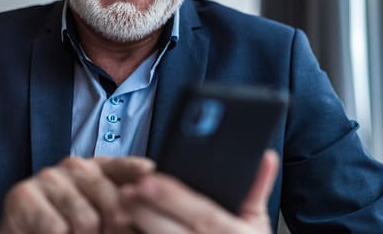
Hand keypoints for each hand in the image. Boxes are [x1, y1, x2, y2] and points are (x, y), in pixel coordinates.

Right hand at [0, 156, 154, 233]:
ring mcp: (47, 178)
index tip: (149, 171)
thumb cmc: (65, 228)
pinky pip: (57, 228)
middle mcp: (72, 167)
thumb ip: (119, 206)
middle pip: (110, 199)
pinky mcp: (22, 196)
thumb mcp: (96, 213)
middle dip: (116, 228)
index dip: (134, 169)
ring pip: (86, 219)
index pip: (118, 166)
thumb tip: (144, 211)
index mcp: (94, 169)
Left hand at [121, 150, 278, 233]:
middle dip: (147, 211)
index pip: (202, 215)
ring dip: (136, 229)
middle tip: (124, 191)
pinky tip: (122, 231)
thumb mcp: (258, 223)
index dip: (174, 198)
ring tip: (117, 210)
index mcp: (232, 233)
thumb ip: (257, 189)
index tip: (148, 180)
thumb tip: (265, 157)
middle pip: (173, 232)